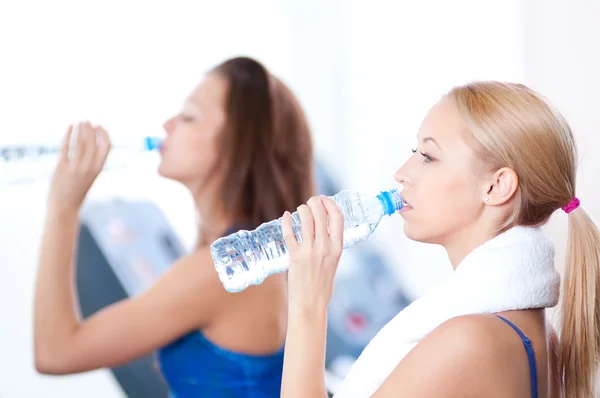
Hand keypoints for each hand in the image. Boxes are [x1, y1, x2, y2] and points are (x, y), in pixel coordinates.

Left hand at [48, 121, 110, 213]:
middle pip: (92, 142)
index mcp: (98, 169)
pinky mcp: (61, 167)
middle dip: (90, 129)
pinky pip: (65, 146)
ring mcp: (75, 167)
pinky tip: (70, 126)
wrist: (64, 207)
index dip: (104, 134)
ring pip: (79, 142)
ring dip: (80, 129)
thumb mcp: (91, 176)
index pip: (106, 147)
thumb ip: (92, 161)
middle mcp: (88, 168)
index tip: (99, 126)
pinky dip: (68, 134)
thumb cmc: (77, 190)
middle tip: (87, 121)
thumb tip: (91, 142)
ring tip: (80, 122)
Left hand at [282, 195, 344, 315]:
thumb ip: (330, 247)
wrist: (311, 304)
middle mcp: (325, 247)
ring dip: (302, 210)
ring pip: (306, 219)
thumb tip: (323, 233)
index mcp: (337, 248)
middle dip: (314, 203)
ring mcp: (310, 251)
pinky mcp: (295, 256)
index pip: (338, 218)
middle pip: (321, 214)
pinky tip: (286, 216)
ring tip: (300, 209)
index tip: (324, 199)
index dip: (330, 204)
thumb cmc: (322, 286)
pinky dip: (286, 222)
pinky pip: (290, 233)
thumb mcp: (333, 263)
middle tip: (310, 202)